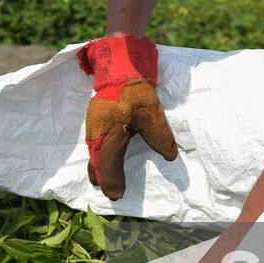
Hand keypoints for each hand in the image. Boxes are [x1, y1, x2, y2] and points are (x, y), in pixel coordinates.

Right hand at [77, 35, 177, 199]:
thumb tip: (170, 157)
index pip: (108, 166)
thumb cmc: (134, 92)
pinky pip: (93, 143)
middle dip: (101, 177)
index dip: (113, 182)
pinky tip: (101, 154)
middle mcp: (97, 134)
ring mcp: (93, 125)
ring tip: (100, 178)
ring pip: (93, 152)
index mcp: (108, 136)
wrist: (119, 67)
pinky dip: (96, 154)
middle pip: (96, 162)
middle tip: (107, 191)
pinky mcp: (95, 118)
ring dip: (97, 166)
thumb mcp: (151, 114)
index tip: (117, 195)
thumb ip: (159, 136)